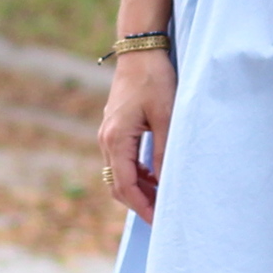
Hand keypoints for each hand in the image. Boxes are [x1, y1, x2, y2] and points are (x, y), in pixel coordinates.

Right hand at [98, 51, 173, 224]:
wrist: (140, 51)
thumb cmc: (155, 81)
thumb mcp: (166, 117)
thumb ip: (164, 152)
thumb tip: (166, 184)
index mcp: (116, 139)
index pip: (126, 186)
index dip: (142, 207)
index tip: (159, 221)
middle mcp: (106, 139)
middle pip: (117, 184)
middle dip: (139, 203)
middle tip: (162, 216)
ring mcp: (107, 134)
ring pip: (118, 173)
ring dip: (138, 189)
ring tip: (162, 199)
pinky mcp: (114, 128)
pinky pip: (121, 160)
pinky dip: (136, 173)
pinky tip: (154, 177)